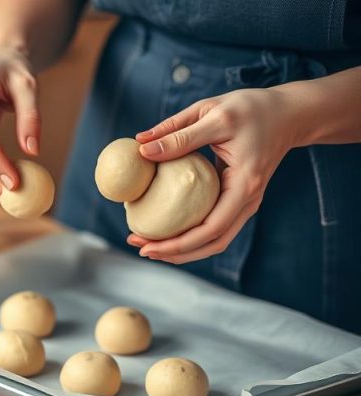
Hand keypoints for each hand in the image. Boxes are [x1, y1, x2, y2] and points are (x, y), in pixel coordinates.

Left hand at [130, 88, 299, 263]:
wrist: (289, 113)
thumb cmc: (252, 109)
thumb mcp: (213, 114)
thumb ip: (178, 135)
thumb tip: (142, 151)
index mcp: (244, 185)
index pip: (211, 229)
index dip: (177, 243)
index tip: (146, 245)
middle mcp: (248, 201)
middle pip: (212, 243)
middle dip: (175, 252)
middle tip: (140, 248)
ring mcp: (244, 203)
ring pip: (214, 240)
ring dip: (181, 248)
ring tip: (147, 244)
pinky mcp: (237, 199)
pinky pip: (213, 225)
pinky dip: (189, 233)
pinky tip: (164, 229)